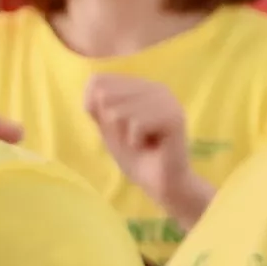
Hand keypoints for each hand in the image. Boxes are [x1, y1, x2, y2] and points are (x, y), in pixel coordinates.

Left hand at [85, 73, 203, 214]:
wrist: (162, 184)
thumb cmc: (136, 157)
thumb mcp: (108, 129)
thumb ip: (98, 107)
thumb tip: (94, 90)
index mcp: (139, 86)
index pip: (98, 81)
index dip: (93, 107)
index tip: (113, 127)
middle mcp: (154, 87)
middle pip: (105, 95)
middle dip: (110, 124)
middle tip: (132, 137)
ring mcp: (167, 100)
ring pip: (118, 112)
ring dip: (124, 135)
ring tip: (142, 142)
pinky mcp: (174, 116)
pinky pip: (136, 124)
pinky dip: (135, 141)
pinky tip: (150, 147)